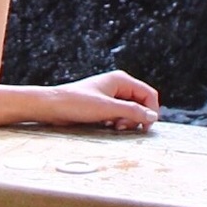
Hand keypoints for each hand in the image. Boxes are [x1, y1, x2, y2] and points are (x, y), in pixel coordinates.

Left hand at [38, 71, 159, 130]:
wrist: (52, 106)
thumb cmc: (76, 103)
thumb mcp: (107, 109)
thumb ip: (132, 112)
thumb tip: (153, 117)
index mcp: (121, 79)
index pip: (149, 94)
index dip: (151, 111)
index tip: (145, 127)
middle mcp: (117, 85)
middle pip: (141, 103)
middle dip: (136, 117)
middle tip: (122, 127)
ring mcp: (110, 95)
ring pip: (130, 110)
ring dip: (126, 121)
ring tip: (114, 126)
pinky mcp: (103, 104)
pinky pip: (119, 114)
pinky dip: (117, 121)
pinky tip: (107, 126)